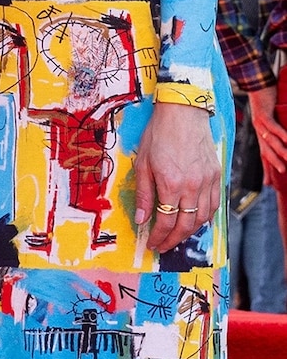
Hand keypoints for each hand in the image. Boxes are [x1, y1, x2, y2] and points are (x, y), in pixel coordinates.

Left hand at [133, 102, 220, 257]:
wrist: (183, 112)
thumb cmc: (159, 135)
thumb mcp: (143, 164)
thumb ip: (144, 194)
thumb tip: (141, 219)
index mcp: (171, 184)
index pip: (166, 221)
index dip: (158, 237)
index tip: (152, 244)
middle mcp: (193, 186)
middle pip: (186, 225)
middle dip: (173, 240)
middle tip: (163, 246)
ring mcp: (207, 181)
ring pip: (203, 218)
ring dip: (189, 232)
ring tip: (177, 236)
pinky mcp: (216, 174)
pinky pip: (214, 204)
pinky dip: (206, 217)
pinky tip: (196, 221)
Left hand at [250, 84, 286, 188]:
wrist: (256, 84)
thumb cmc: (267, 101)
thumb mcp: (272, 118)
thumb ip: (277, 130)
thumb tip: (284, 141)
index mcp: (261, 134)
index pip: (263, 155)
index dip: (266, 169)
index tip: (268, 183)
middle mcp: (259, 131)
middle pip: (265, 151)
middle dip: (272, 164)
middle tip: (281, 174)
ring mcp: (259, 124)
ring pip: (270, 141)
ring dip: (279, 151)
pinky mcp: (263, 114)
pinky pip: (273, 127)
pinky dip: (281, 134)